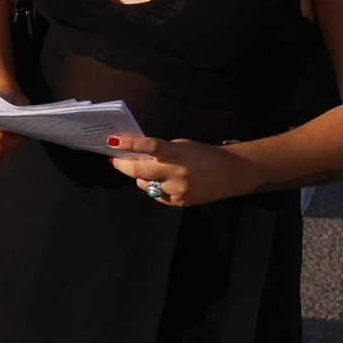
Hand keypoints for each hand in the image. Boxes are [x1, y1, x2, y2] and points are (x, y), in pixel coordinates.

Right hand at [0, 100, 20, 160]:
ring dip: (6, 148)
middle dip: (11, 142)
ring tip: (14, 141)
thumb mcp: (17, 100)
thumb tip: (22, 128)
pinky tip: (6, 144)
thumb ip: (18, 113)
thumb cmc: (9, 99)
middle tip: (22, 137)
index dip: (8, 132)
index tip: (20, 132)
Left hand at [107, 136, 244, 206]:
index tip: (112, 141)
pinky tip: (164, 181)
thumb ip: (161, 150)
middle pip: (139, 171)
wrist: (230, 174)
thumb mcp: (182, 146)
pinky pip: (156, 194)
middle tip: (115, 160)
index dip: (129, 143)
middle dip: (122, 165)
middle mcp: (176, 172)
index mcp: (177, 153)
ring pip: (144, 184)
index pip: (150, 146)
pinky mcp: (178, 202)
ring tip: (150, 170)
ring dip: (140, 177)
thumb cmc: (202, 155)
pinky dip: (154, 187)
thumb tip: (136, 153)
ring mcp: (177, 189)